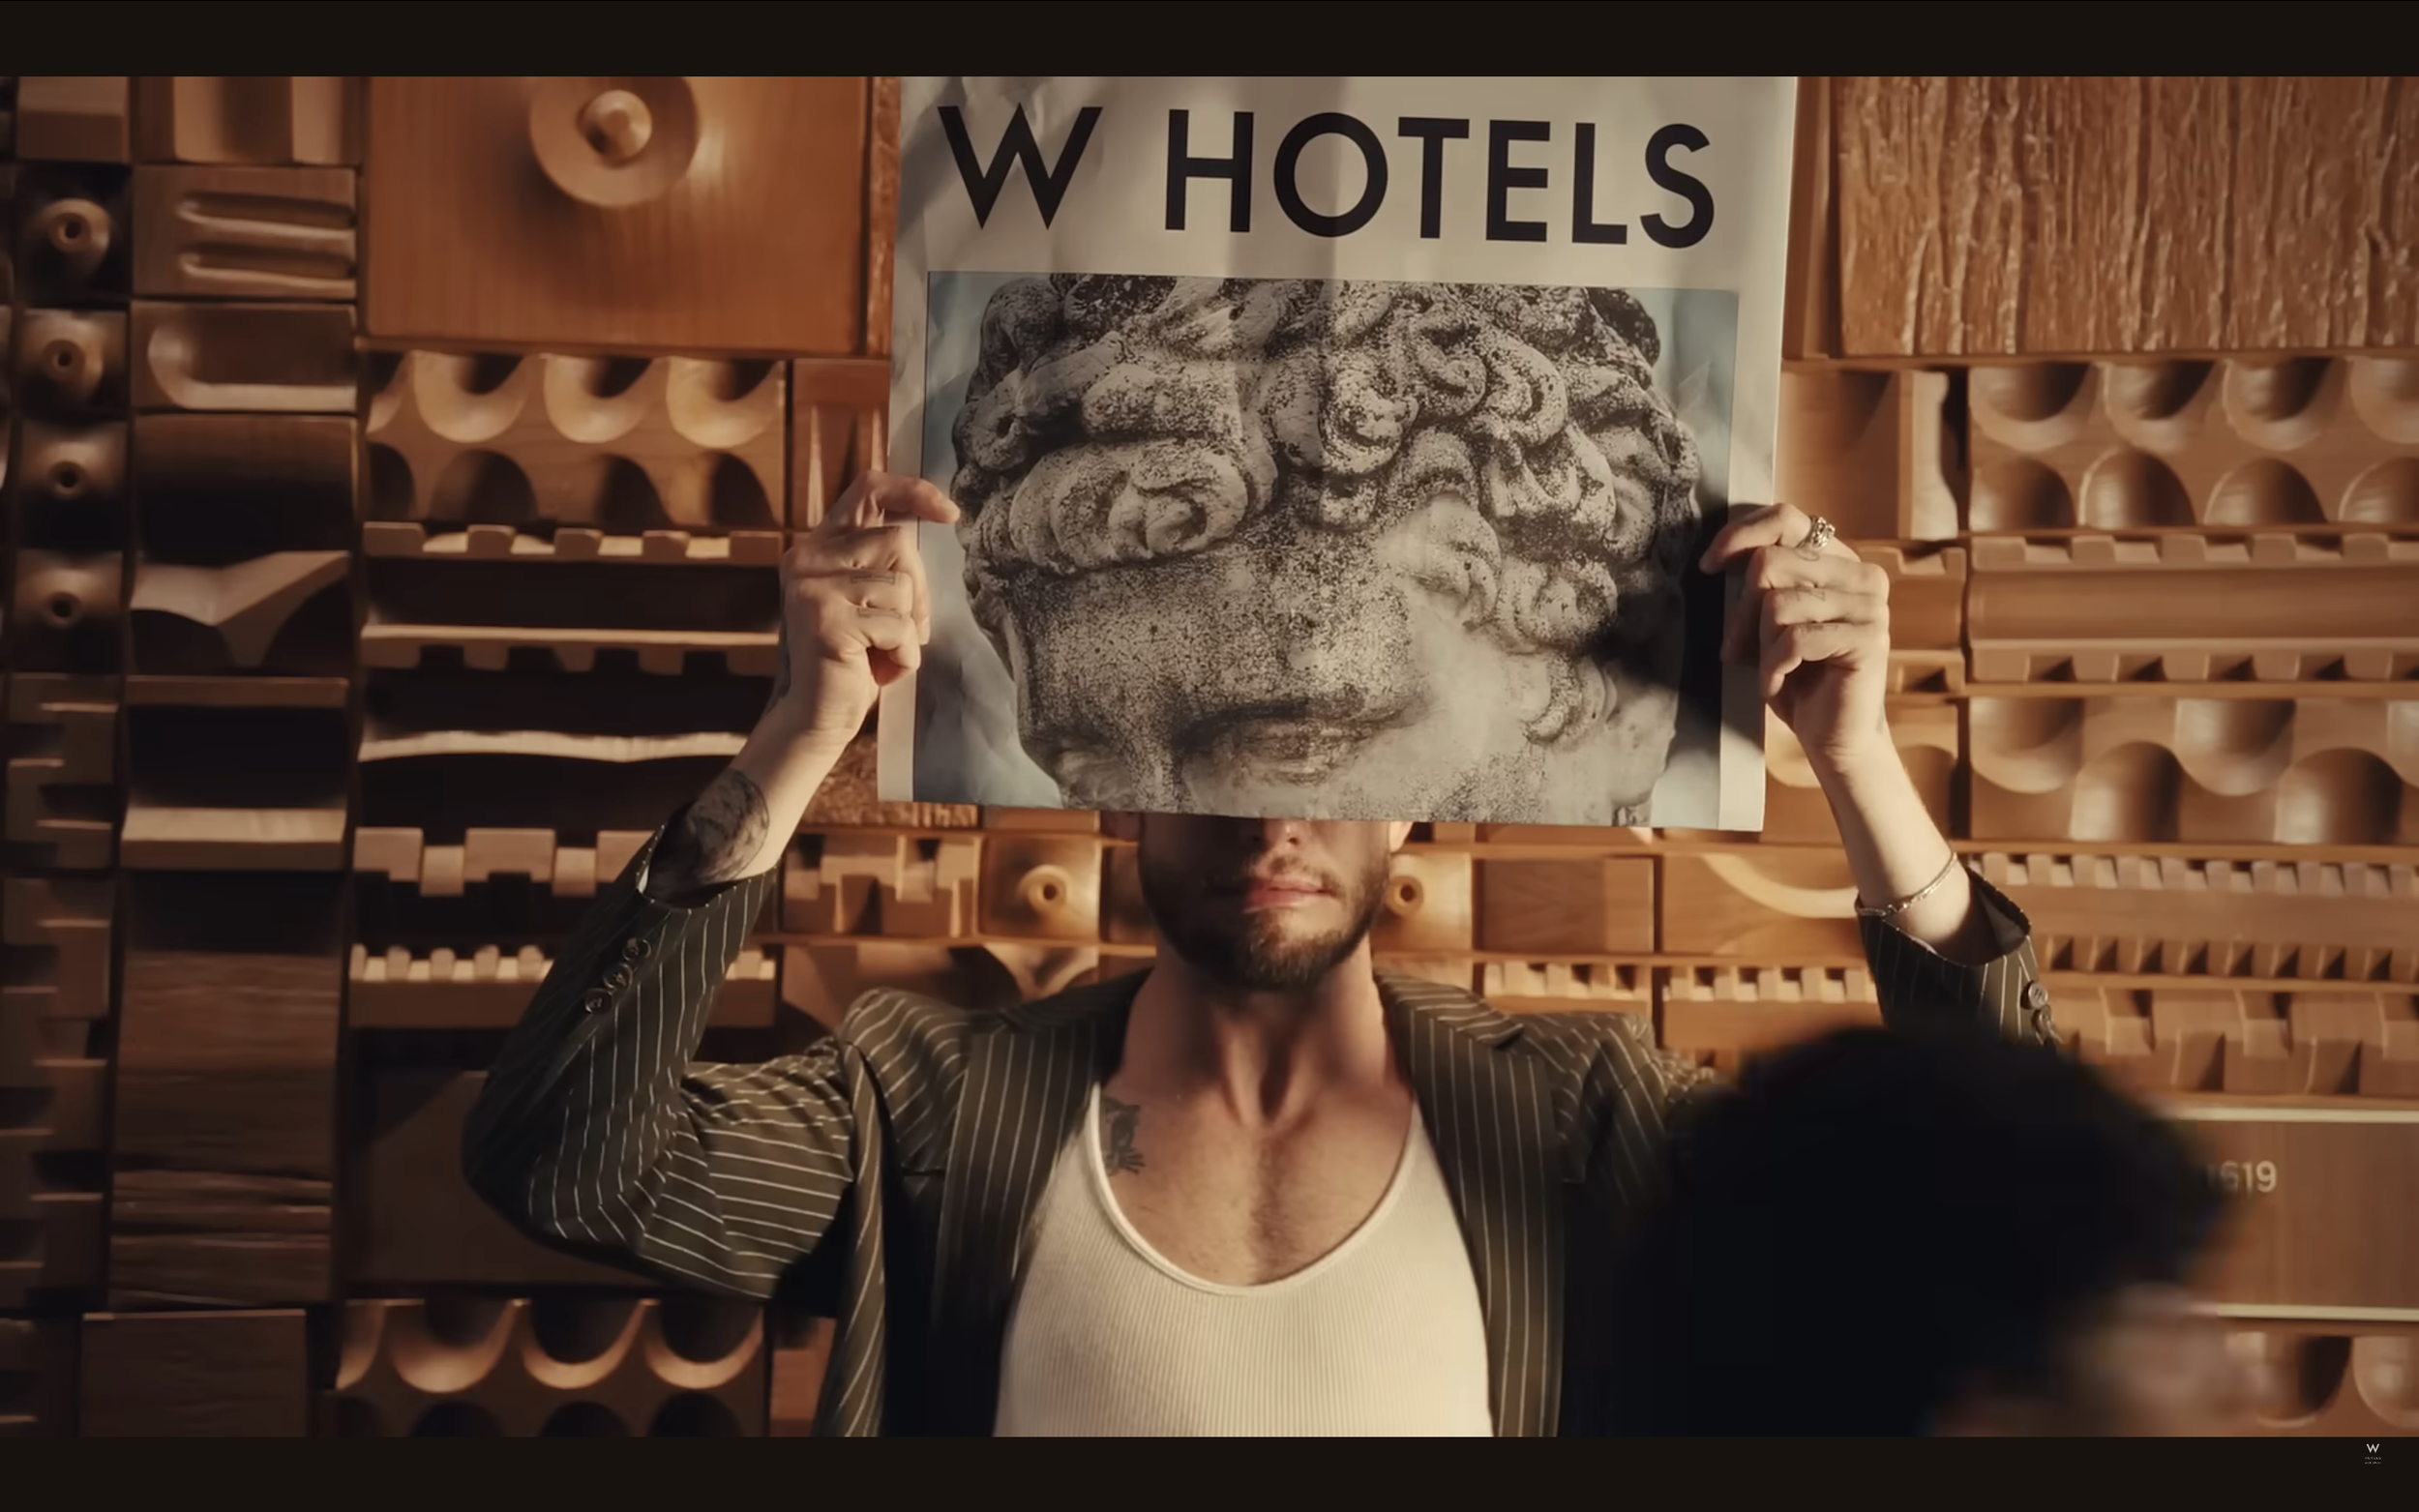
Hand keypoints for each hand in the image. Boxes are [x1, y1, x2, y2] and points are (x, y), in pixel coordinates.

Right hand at [773, 471, 961, 750]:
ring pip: (902, 585)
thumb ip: (888, 564)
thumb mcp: (872, 602)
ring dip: (908, 629)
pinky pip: (898, 625)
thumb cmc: (852, 662)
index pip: (868, 489)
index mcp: (820, 546)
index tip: (951, 513)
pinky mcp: (825, 617)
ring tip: (879, 652)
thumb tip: (942, 519)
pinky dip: (902, 655)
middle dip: (918, 591)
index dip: (913, 491)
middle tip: (902, 633)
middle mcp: (807, 557)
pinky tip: (875, 669)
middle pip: (898, 541)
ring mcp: (811, 585)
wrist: (816, 717)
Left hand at [1699, 503, 1891, 772]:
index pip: (1787, 518)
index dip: (1740, 535)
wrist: (1833, 737)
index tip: (1709, 565)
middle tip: (1739, 649)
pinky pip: (1795, 639)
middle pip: (1771, 563)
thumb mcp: (1770, 624)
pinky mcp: (1867, 638)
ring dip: (1760, 647)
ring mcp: (1870, 605)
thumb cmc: (1797, 678)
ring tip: (1770, 671)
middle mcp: (1861, 575)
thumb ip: (1760, 586)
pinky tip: (1778, 685)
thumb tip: (1716, 559)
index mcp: (1838, 560)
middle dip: (1743, 613)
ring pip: (1778, 603)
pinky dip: (1773, 667)